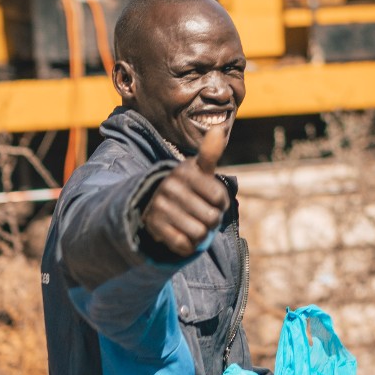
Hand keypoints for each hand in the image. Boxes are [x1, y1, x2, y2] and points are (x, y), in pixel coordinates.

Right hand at [140, 126, 229, 255]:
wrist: (154, 202)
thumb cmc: (187, 186)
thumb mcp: (198, 169)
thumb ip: (210, 152)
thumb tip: (219, 129)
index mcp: (184, 172)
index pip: (219, 198)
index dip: (221, 203)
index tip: (212, 199)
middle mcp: (170, 187)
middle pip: (211, 218)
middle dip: (212, 221)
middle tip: (203, 215)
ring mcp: (160, 207)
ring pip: (199, 233)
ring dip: (201, 234)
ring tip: (193, 224)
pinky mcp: (154, 226)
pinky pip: (184, 245)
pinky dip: (188, 245)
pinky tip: (183, 235)